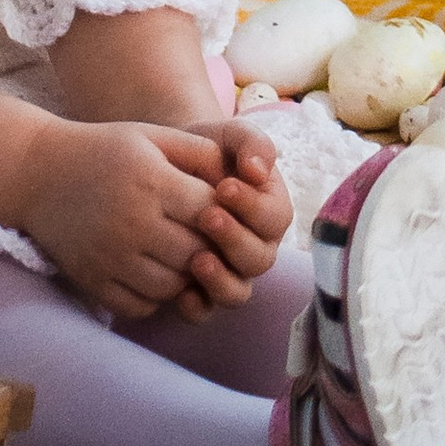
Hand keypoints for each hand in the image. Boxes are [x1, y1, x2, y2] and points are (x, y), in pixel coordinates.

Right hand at [14, 117, 232, 320]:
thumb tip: (241, 176)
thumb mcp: (150, 136)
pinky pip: (141, 305)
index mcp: (152, 182)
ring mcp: (111, 256)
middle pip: (197, 254)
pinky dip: (154, 296)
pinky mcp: (93, 280)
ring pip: (173, 286)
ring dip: (185, 276)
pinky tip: (152, 272)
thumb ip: (198, 152)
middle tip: (203, 238)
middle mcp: (133, 222)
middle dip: (208, 249)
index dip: (223, 216)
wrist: (35, 172)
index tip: (218, 211)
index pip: (211, 214)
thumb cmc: (102, 150)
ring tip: (178, 255)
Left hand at [166, 118, 294, 323]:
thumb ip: (252, 143)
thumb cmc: (209, 149)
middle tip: (207, 216)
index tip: (225, 186)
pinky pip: (206, 309)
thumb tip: (258, 170)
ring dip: (220, 280)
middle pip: (259, 258)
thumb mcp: (230, 137)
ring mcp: (232, 271)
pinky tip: (181, 294)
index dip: (252, 206)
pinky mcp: (203, 289)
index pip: (274, 218)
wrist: (171, 163)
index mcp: (270, 211)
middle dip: (234, 239)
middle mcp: (257, 247)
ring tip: (197, 259)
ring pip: (238, 291)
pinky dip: (197, 306)